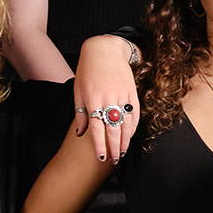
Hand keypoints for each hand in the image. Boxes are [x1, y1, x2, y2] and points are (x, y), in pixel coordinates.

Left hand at [71, 34, 141, 164]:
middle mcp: (108, 99)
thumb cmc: (87, 71)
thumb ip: (80, 114)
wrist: (104, 51)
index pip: (97, 128)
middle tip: (113, 160)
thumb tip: (80, 134)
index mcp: (92, 99)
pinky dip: (133, 127)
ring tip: (122, 152)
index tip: (101, 157)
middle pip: (113, 129)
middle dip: (114, 147)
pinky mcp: (132, 92)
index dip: (100, 144)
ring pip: (126, 124)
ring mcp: (122, 96)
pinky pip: (134, 114)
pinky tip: (130, 136)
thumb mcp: (78, 91)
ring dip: (125, 140)